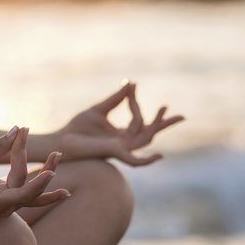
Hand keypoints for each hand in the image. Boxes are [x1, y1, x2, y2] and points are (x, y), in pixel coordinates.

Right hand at [0, 126, 70, 216]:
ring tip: (57, 154)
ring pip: (32, 189)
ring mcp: (8, 203)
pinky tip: (51, 164)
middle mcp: (5, 207)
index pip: (22, 194)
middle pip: (31, 191)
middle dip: (46, 172)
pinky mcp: (9, 196)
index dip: (38, 184)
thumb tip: (17, 129)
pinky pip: (27, 185)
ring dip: (45, 171)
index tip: (52, 173)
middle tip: (58, 154)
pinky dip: (37, 173)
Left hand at [55, 82, 184, 165]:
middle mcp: (125, 143)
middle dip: (165, 124)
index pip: (141, 122)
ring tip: (165, 111)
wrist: (62, 140)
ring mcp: (122, 150)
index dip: (140, 104)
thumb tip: (131, 83)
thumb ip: (116, 99)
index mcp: (121, 134)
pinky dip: (147, 160)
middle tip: (182, 116)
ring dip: (157, 127)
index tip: (134, 86)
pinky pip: (135, 162)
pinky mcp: (115, 154)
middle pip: (150, 133)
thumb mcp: (99, 109)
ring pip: (145, 140)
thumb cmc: (78, 127)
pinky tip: (159, 155)